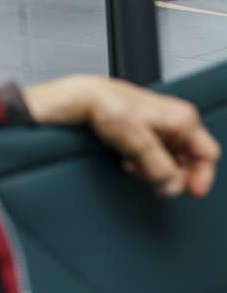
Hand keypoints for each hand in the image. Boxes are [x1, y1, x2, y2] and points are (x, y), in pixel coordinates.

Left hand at [24, 75, 220, 197]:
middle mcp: (176, 122)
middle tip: (153, 182)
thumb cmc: (109, 108)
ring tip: (133, 167)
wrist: (83, 100)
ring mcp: (161, 128)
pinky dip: (143, 164)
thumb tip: (173, 187)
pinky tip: (128, 161)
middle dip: (170, 174)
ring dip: (153, 170)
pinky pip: (153, 156)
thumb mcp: (138, 143)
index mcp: (183, 120)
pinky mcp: (146, 132)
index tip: (192, 192)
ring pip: (169, 161)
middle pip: (188, 161)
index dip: (203, 176)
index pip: (208, 154)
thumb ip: (160, 168)